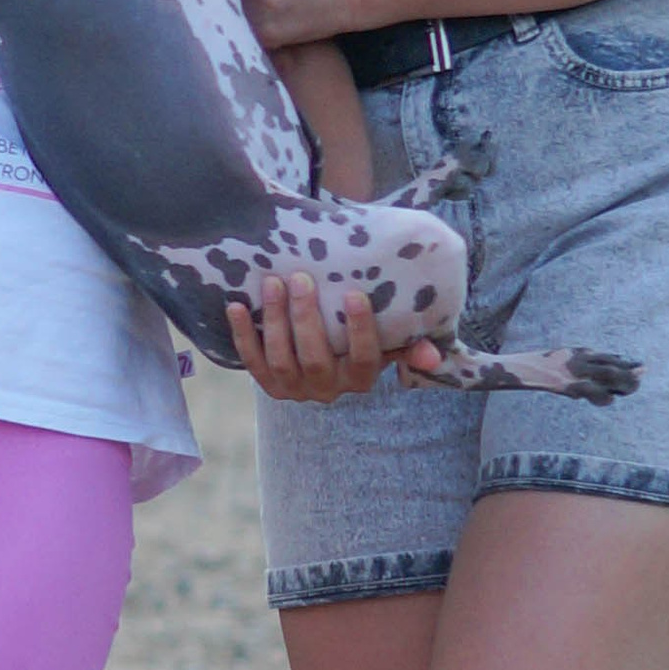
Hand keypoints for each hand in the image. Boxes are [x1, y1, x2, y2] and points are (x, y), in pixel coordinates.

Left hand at [226, 271, 442, 402]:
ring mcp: (296, 390)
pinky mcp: (269, 385)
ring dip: (275, 321)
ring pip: (281, 360)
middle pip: (315, 358)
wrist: (327, 357)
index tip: (353, 294)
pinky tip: (235, 306)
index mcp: (362, 379)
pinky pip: (252, 363)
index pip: (365, 359)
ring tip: (273, 284)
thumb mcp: (390, 342)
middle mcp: (329, 390)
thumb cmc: (360, 338)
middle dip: (306, 318)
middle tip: (301, 279)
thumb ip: (410, 344)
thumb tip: (433, 355)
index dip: (360, 330)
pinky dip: (242, 335)